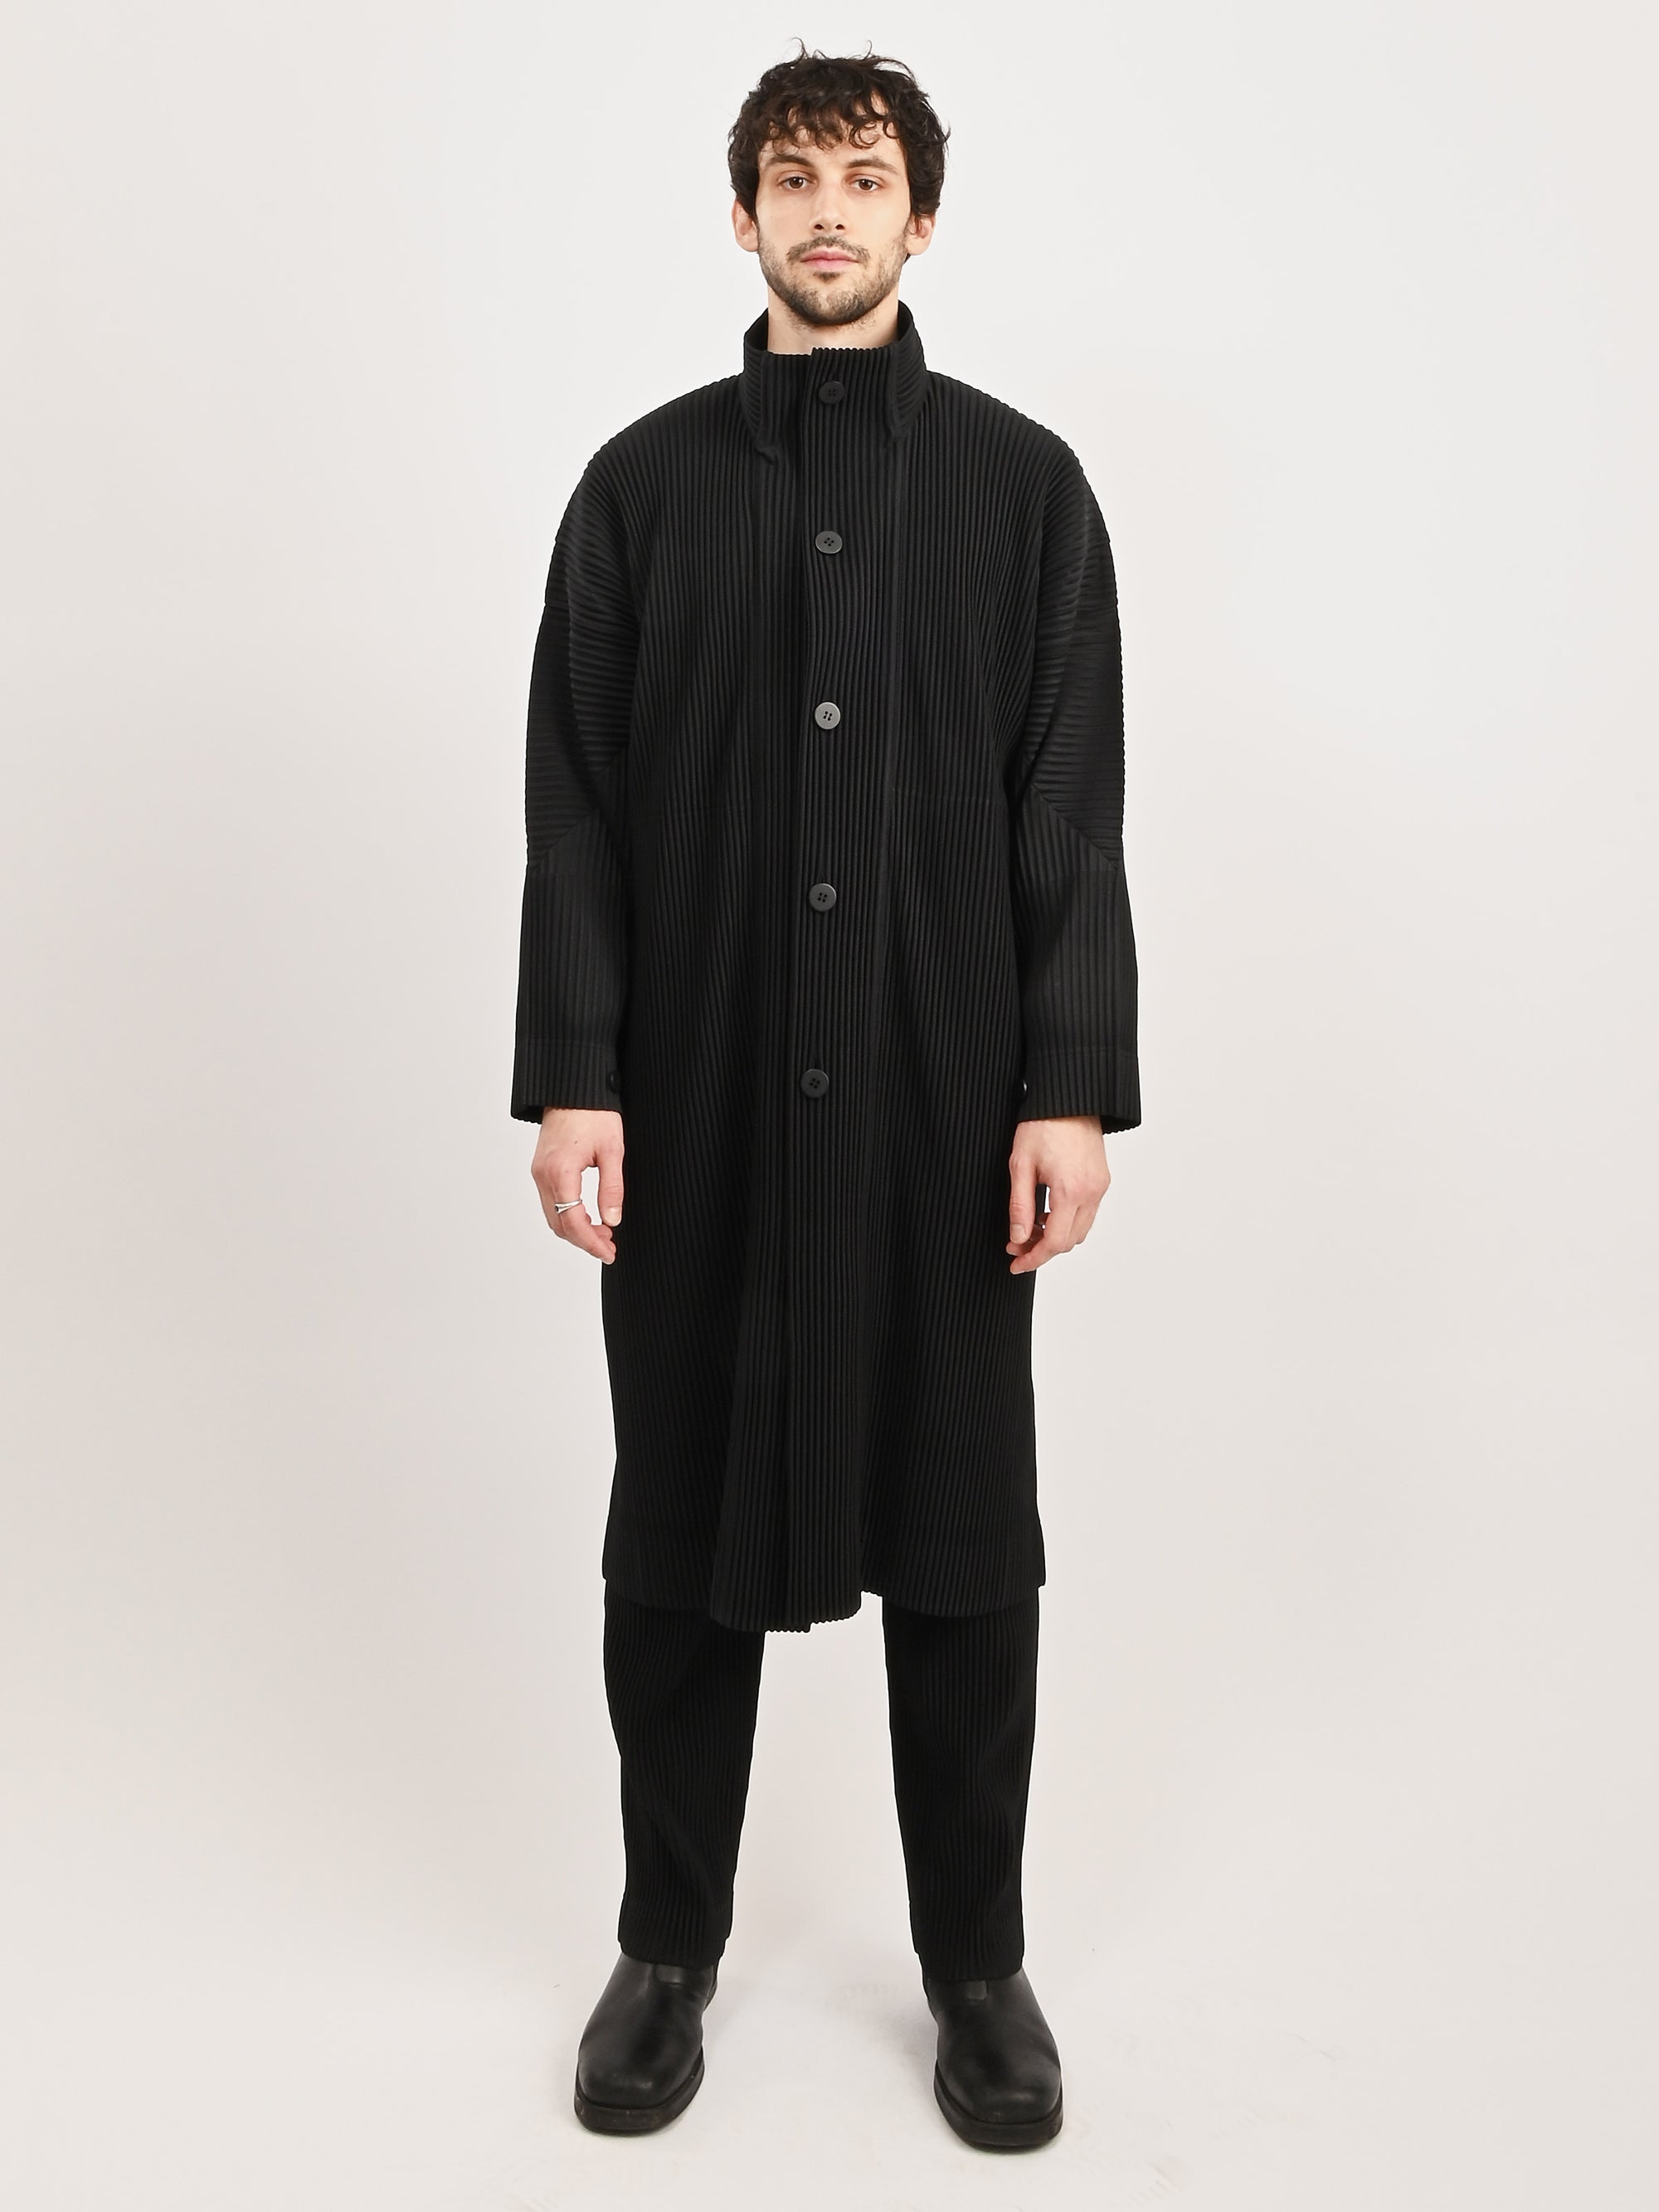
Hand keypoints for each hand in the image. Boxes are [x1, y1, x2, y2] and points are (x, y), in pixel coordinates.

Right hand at [532, 1107, 624, 1262]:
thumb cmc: (594, 1114)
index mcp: (561, 1172)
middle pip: (559, 1225)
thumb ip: (612, 1188)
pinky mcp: (540, 1169)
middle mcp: (543, 1176)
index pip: (572, 1222)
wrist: (572, 1089)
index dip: (591, 1243)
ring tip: (603, 1233)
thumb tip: (612, 1220)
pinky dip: (567, 1216)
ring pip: (553, 1216)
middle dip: (584, 1241)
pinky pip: (550, 1202)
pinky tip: (588, 1216)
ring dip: (576, 1230)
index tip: (609, 1253)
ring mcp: (538, 1173)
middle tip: (610, 1247)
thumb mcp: (612, 1151)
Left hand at [1006, 1115, 1109, 1273]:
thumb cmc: (1042, 1125)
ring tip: (1030, 1228)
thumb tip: (1018, 1238)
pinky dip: (1068, 1221)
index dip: (1034, 1258)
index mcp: (1071, 1191)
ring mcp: (1100, 1186)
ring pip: (1081, 1230)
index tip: (1016, 1263)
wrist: (1068, 1099)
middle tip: (1016, 1244)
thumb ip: (1019, 1206)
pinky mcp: (1102, 1180)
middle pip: (1070, 1241)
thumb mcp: (1020, 1165)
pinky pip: (1087, 1213)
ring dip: (1056, 1236)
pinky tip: (1047, 1213)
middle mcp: (1091, 1192)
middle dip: (1042, 1249)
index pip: (1055, 1242)